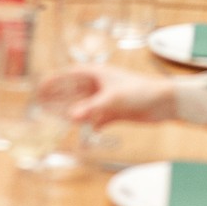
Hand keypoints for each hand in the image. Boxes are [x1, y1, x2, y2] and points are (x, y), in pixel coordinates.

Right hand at [38, 66, 177, 126]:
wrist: (165, 102)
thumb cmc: (141, 90)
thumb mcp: (113, 99)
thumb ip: (92, 108)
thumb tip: (72, 117)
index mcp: (97, 74)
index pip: (70, 75)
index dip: (55, 80)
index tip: (41, 87)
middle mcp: (100, 85)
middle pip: (74, 91)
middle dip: (60, 98)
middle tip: (43, 107)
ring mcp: (107, 99)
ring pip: (85, 106)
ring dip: (74, 113)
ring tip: (58, 121)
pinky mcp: (116, 112)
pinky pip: (98, 118)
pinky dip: (91, 124)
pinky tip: (86, 131)